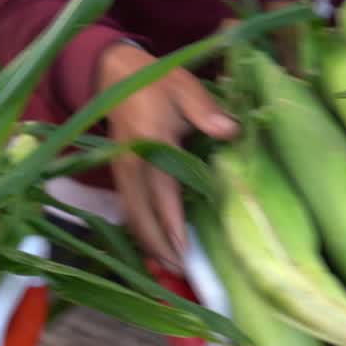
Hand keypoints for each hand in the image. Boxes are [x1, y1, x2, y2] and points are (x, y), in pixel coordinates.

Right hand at [98, 42, 239, 271]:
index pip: (162, 195)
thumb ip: (206, 110)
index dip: (172, 227)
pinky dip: (139, 231)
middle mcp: (130, 165)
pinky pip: (127, 209)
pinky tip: (152, 247)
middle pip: (141, 217)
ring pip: (131, 217)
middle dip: (159, 247)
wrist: (115, 73)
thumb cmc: (156, 81)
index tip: (185, 253)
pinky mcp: (118, 174)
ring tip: (167, 268)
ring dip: (147, 244)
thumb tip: (230, 131)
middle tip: (180, 272)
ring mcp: (120, 172)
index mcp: (149, 146)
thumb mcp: (185, 86)